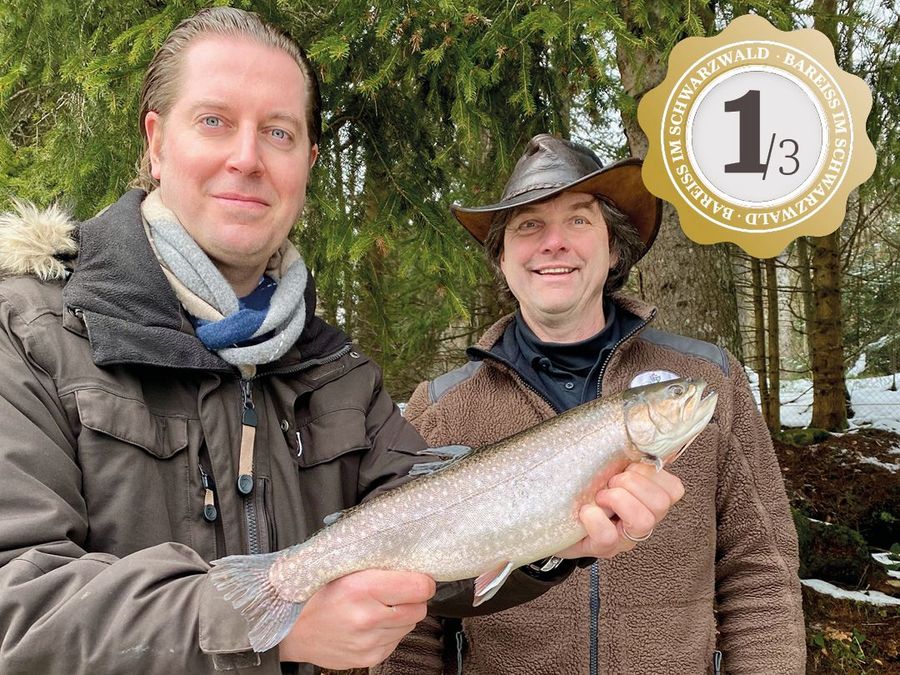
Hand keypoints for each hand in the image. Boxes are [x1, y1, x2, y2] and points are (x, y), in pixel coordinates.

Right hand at [277, 569, 434, 667]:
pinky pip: (397, 640)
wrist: (292, 630)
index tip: (417, 576)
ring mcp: (370, 641)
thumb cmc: (314, 594)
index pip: (420, 587)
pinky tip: (371, 622)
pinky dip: (389, 630)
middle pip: (419, 607)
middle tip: (395, 591)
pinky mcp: (370, 657)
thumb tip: (410, 561)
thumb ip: (377, 563)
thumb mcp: (342, 567)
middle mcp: (368, 617)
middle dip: (412, 598)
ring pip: (410, 624)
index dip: (422, 580)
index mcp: (362, 588)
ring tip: (378, 606)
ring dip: (401, 615)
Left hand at [555, 462, 684, 559]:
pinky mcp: (603, 549)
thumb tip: (638, 427)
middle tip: (610, 482)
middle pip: (661, 502)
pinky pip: (609, 536)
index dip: (653, 473)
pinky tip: (585, 512)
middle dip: (632, 483)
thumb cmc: (583, 490)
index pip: (673, 488)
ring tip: (599, 496)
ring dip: (618, 499)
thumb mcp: (605, 468)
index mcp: (647, 498)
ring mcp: (625, 538)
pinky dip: (595, 519)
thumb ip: (623, 454)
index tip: (628, 467)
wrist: (554, 520)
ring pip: (644, 520)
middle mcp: (642, 521)